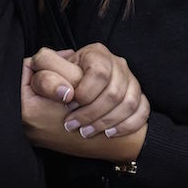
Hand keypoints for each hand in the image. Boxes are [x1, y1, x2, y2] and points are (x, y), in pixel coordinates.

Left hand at [28, 45, 148, 138]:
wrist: (77, 92)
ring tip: (86, 132)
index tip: (67, 105)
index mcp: (96, 53)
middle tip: (72, 125)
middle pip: (114, 93)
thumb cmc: (59, 79)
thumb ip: (45, 74)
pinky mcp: (139, 96)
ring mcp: (131, 80)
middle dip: (92, 114)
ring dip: (106, 122)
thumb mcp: (46, 71)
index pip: (99, 73)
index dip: (85, 93)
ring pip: (129, 104)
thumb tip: (64, 92)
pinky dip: (127, 126)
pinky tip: (109, 134)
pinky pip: (142, 112)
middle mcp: (117, 63)